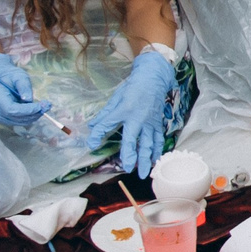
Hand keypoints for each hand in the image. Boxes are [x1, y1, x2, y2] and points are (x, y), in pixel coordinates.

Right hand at [0, 54, 50, 130]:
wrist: (1, 82)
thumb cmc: (11, 77)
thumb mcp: (19, 76)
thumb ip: (24, 86)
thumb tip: (28, 99)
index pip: (11, 109)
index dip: (27, 110)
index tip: (41, 106)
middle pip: (16, 117)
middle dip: (33, 113)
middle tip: (47, 105)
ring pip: (19, 121)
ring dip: (33, 116)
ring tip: (44, 106)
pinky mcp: (4, 120)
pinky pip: (19, 122)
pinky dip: (29, 117)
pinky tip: (36, 109)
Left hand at [87, 51, 178, 177]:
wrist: (154, 79)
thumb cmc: (133, 87)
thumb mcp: (116, 98)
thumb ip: (105, 114)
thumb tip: (92, 126)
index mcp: (125, 110)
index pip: (108, 124)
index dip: (98, 134)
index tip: (92, 145)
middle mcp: (138, 119)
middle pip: (134, 141)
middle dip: (131, 156)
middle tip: (128, 170)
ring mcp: (150, 122)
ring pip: (149, 144)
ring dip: (146, 159)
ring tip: (145, 172)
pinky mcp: (158, 124)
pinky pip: (158, 140)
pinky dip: (157, 151)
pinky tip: (155, 161)